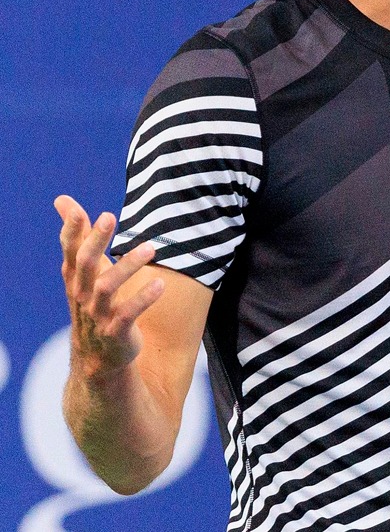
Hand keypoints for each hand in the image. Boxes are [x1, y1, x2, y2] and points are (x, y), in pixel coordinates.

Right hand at [57, 195, 164, 379]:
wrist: (97, 355)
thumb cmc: (92, 301)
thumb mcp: (84, 270)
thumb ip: (79, 235)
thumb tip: (62, 200)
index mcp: (75, 277)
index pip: (70, 250)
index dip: (71, 230)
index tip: (75, 209)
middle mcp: (82, 293)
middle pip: (85, 264)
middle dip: (95, 240)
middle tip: (109, 216)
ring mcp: (97, 313)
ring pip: (107, 287)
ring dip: (128, 265)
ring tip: (151, 246)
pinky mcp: (115, 331)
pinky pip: (127, 314)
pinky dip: (144, 299)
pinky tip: (162, 284)